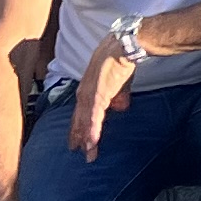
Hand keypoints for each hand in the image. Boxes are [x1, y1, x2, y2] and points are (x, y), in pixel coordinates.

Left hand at [66, 41, 137, 161]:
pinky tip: (92, 143)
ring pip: (86, 121)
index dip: (80, 125)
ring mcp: (90, 95)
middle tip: (76, 150)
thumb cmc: (122, 58)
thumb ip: (119, 95)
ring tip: (88, 154)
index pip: (81, 111)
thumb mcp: (119, 81)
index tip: (78, 138)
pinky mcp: (98, 96)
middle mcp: (84, 92)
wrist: (123, 46)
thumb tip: (120, 107)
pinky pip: (94, 118)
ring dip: (86, 139)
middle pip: (80, 118)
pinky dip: (92, 131)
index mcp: (88, 88)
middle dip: (78, 136)